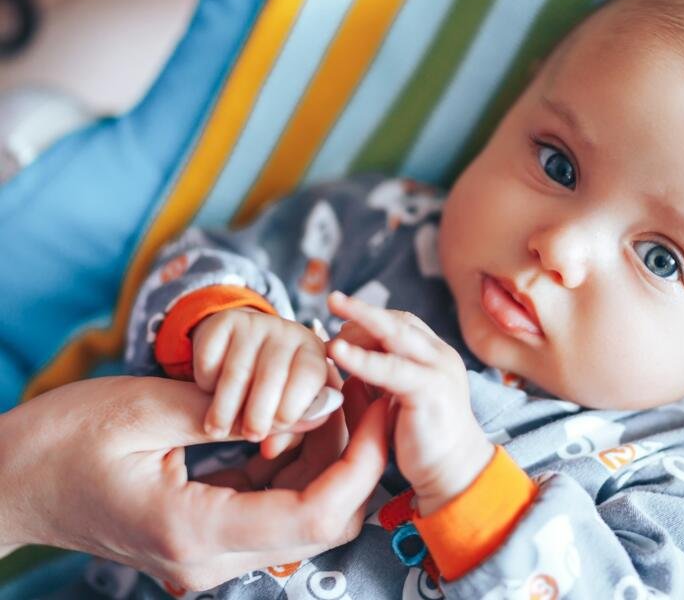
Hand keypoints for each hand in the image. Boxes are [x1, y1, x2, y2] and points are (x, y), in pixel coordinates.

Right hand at [0, 376, 388, 590]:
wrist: (9, 480)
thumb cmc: (62, 438)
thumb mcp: (147, 408)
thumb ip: (237, 409)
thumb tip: (318, 400)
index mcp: (194, 531)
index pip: (316, 513)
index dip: (363, 461)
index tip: (380, 406)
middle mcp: (209, 558)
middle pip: (321, 519)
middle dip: (355, 456)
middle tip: (365, 393)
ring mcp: (208, 553)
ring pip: (304, 513)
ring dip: (328, 457)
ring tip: (335, 396)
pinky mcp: (206, 535)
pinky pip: (273, 503)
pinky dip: (295, 463)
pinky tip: (296, 418)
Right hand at [192, 309, 330, 455]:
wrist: (243, 344)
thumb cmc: (275, 386)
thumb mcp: (288, 404)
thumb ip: (287, 428)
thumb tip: (271, 450)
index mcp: (314, 352)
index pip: (310, 376)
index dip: (293, 405)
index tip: (278, 426)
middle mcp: (289, 330)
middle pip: (272, 375)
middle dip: (259, 412)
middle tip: (249, 435)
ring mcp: (256, 323)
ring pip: (237, 371)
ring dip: (225, 406)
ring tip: (217, 430)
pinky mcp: (224, 321)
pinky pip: (211, 358)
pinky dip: (206, 381)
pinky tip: (209, 391)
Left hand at [326, 291, 494, 515]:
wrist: (454, 472)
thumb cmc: (421, 439)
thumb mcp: (394, 400)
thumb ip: (373, 379)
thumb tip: (341, 363)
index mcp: (433, 355)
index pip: (400, 322)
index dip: (369, 319)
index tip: (340, 322)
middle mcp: (439, 355)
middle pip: (398, 321)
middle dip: (363, 309)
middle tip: (333, 299)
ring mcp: (438, 370)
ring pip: (396, 335)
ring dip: (361, 323)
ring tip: (332, 317)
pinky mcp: (431, 390)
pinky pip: (392, 368)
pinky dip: (363, 358)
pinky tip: (339, 354)